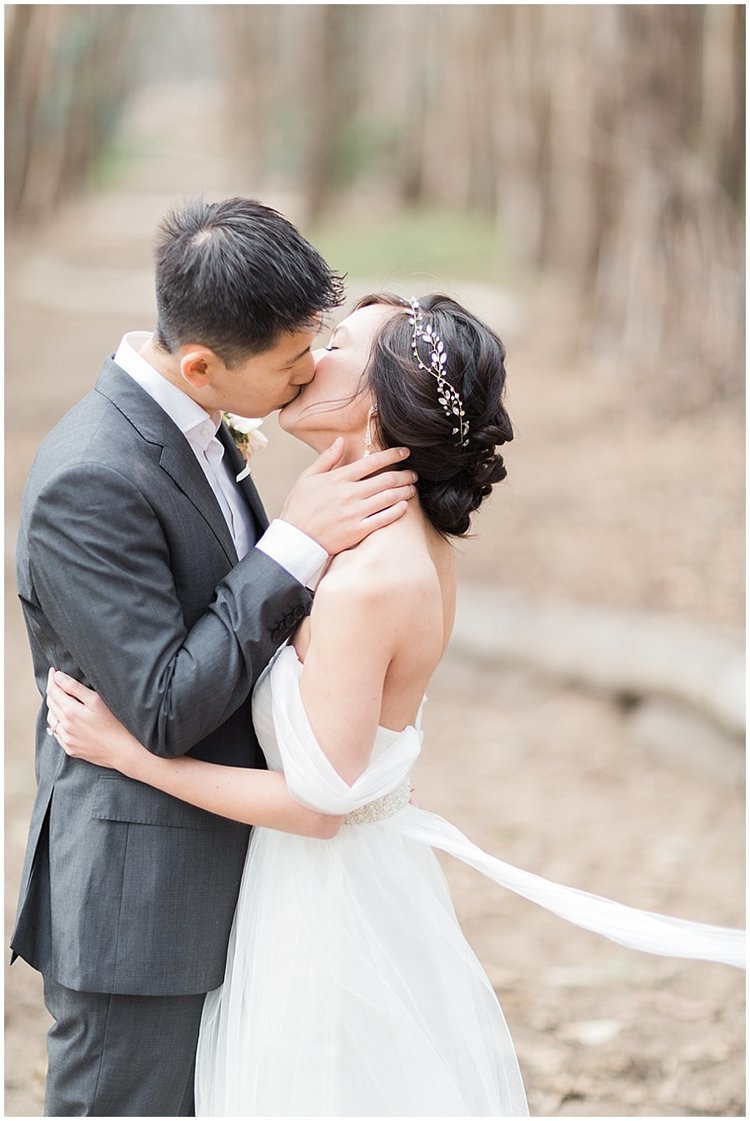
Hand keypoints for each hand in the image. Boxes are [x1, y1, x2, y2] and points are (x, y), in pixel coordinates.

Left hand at [46, 669, 144, 774]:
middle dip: (52, 690)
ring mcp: (67, 739)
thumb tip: (58, 676)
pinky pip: (57, 733)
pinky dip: (57, 723)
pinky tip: (64, 719)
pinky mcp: (71, 749)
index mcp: (70, 711)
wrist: (123, 751)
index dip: (53, 679)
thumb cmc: (116, 723)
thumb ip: (75, 687)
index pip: (53, 691)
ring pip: (51, 719)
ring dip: (53, 707)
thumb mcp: (97, 700)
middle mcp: (65, 726)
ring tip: (60, 699)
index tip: (54, 670)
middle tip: (57, 681)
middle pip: (51, 703)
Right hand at [280, 439, 416, 554]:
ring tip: (412, 488)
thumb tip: (340, 441)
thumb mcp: (307, 478)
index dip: (392, 455)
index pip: (371, 462)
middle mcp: (350, 494)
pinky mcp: (358, 530)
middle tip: (413, 473)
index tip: (404, 452)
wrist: (295, 538)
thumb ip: (326, 458)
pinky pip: (383, 519)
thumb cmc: (299, 508)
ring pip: (388, 498)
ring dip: (404, 491)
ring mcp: (355, 513)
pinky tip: (403, 506)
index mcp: (338, 479)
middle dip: (404, 474)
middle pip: (386, 480)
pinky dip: (396, 511)